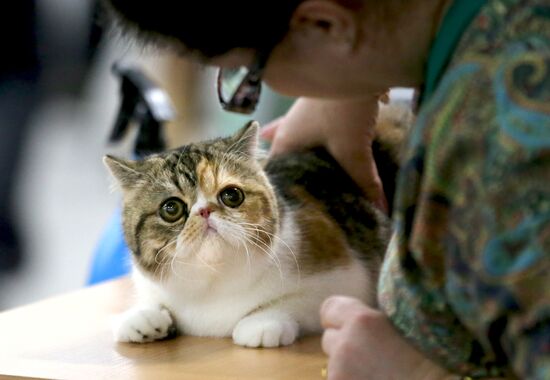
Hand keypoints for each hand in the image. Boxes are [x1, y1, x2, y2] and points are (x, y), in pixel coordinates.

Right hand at [261, 97, 387, 211]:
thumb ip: (364, 182)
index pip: (275, 175)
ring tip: (316, 180)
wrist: (353, 58)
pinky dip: (326, 144)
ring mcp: (306, 115)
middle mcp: (291, 129)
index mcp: (286, 142)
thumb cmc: (340, 108)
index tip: (292, 213)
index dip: (282, 195)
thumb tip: (381, 211)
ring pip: (304, 144)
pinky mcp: (324, 107)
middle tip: (305, 201)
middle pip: (289, 160)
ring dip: (311, 160)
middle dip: (298, 179)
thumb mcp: (353, 149)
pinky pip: (320, 132)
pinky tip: (335, 146)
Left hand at [320, 296, 451, 379]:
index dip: (340, 318)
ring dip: (349, 370)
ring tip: (381, 375)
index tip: (351, 327)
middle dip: (345, 346)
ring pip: (334, 366)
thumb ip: (373, 322)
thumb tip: (357, 320)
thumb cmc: (431, 362)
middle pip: (330, 339)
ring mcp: (339, 373)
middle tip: (374, 358)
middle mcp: (345, 345)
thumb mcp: (403, 329)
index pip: (329, 309)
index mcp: (362, 321)